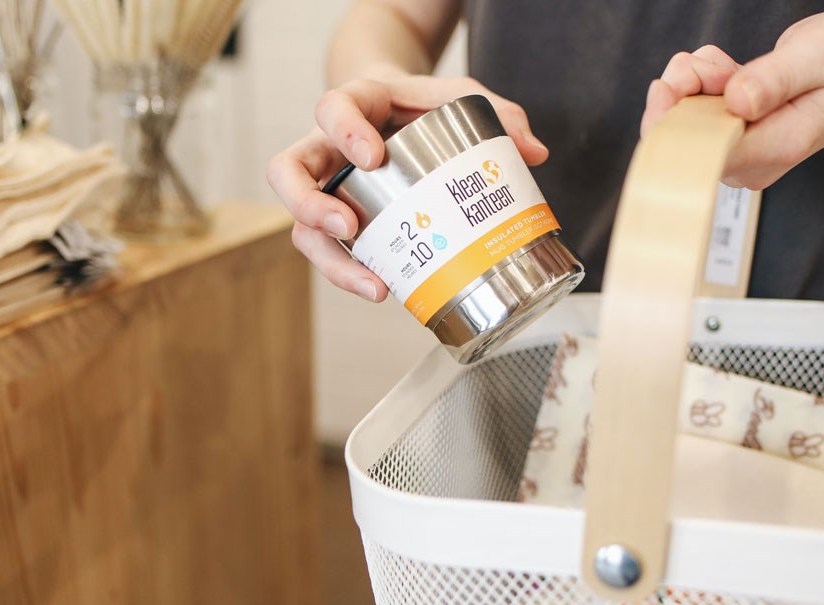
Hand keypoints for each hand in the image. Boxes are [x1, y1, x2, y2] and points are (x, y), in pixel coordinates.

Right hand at [268, 75, 548, 301]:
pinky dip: (352, 273)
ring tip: (371, 282)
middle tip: (347, 225)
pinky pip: (329, 251)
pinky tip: (384, 289)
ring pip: (302, 225)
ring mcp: (329, 188)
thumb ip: (497, 113)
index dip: (344, 131)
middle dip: (310, 203)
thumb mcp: (460, 96)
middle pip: (288, 172)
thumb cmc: (423, 105)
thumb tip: (534, 153)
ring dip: (329, 259)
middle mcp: (328, 148)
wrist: (400, 108)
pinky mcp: (340, 221)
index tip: (372, 156)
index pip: (332, 108)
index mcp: (355, 105)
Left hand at [640, 6, 823, 189]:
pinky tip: (724, 70)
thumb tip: (737, 101)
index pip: (706, 152)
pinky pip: (693, 115)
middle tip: (707, 63)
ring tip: (725, 64)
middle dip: (681, 94)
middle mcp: (754, 160)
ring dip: (690, 85)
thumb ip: (779, 77)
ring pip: (685, 124)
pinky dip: (698, 85)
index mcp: (778, 146)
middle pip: (687, 141)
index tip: (672, 83)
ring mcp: (740, 153)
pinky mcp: (730, 140)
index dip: (674, 120)